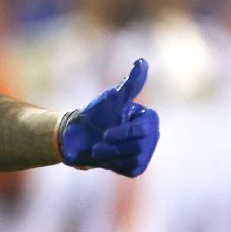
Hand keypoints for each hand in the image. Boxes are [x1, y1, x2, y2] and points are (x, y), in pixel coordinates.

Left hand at [60, 58, 159, 176]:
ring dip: (109, 154)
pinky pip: (127, 170)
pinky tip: (105, 156)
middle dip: (113, 145)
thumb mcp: (112, 98)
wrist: (78, 136)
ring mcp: (144, 153)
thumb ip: (130, 84)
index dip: (123, 134)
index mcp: (149, 119)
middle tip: (100, 139)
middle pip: (137, 148)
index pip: (142, 132)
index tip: (106, 133)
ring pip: (132, 159)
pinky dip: (112, 164)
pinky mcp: (135, 168)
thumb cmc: (96, 114)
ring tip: (99, 148)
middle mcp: (152, 136)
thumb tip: (142, 61)